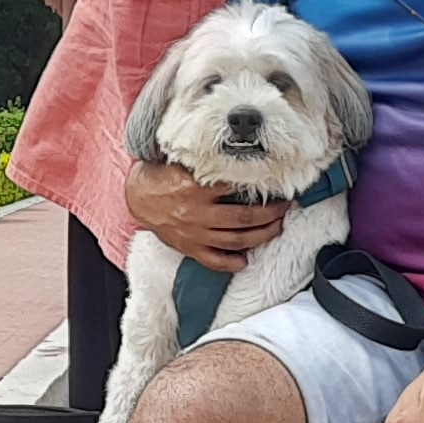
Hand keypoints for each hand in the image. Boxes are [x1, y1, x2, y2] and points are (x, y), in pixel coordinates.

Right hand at [126, 158, 286, 265]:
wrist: (139, 198)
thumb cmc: (164, 177)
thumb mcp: (184, 164)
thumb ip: (207, 164)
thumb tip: (239, 158)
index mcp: (196, 189)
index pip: (235, 188)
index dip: (258, 187)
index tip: (276, 185)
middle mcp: (197, 213)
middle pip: (243, 218)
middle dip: (270, 214)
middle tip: (284, 208)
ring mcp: (194, 234)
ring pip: (235, 241)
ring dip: (260, 236)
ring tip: (277, 228)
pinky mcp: (189, 248)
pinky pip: (213, 260)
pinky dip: (230, 263)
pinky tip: (245, 261)